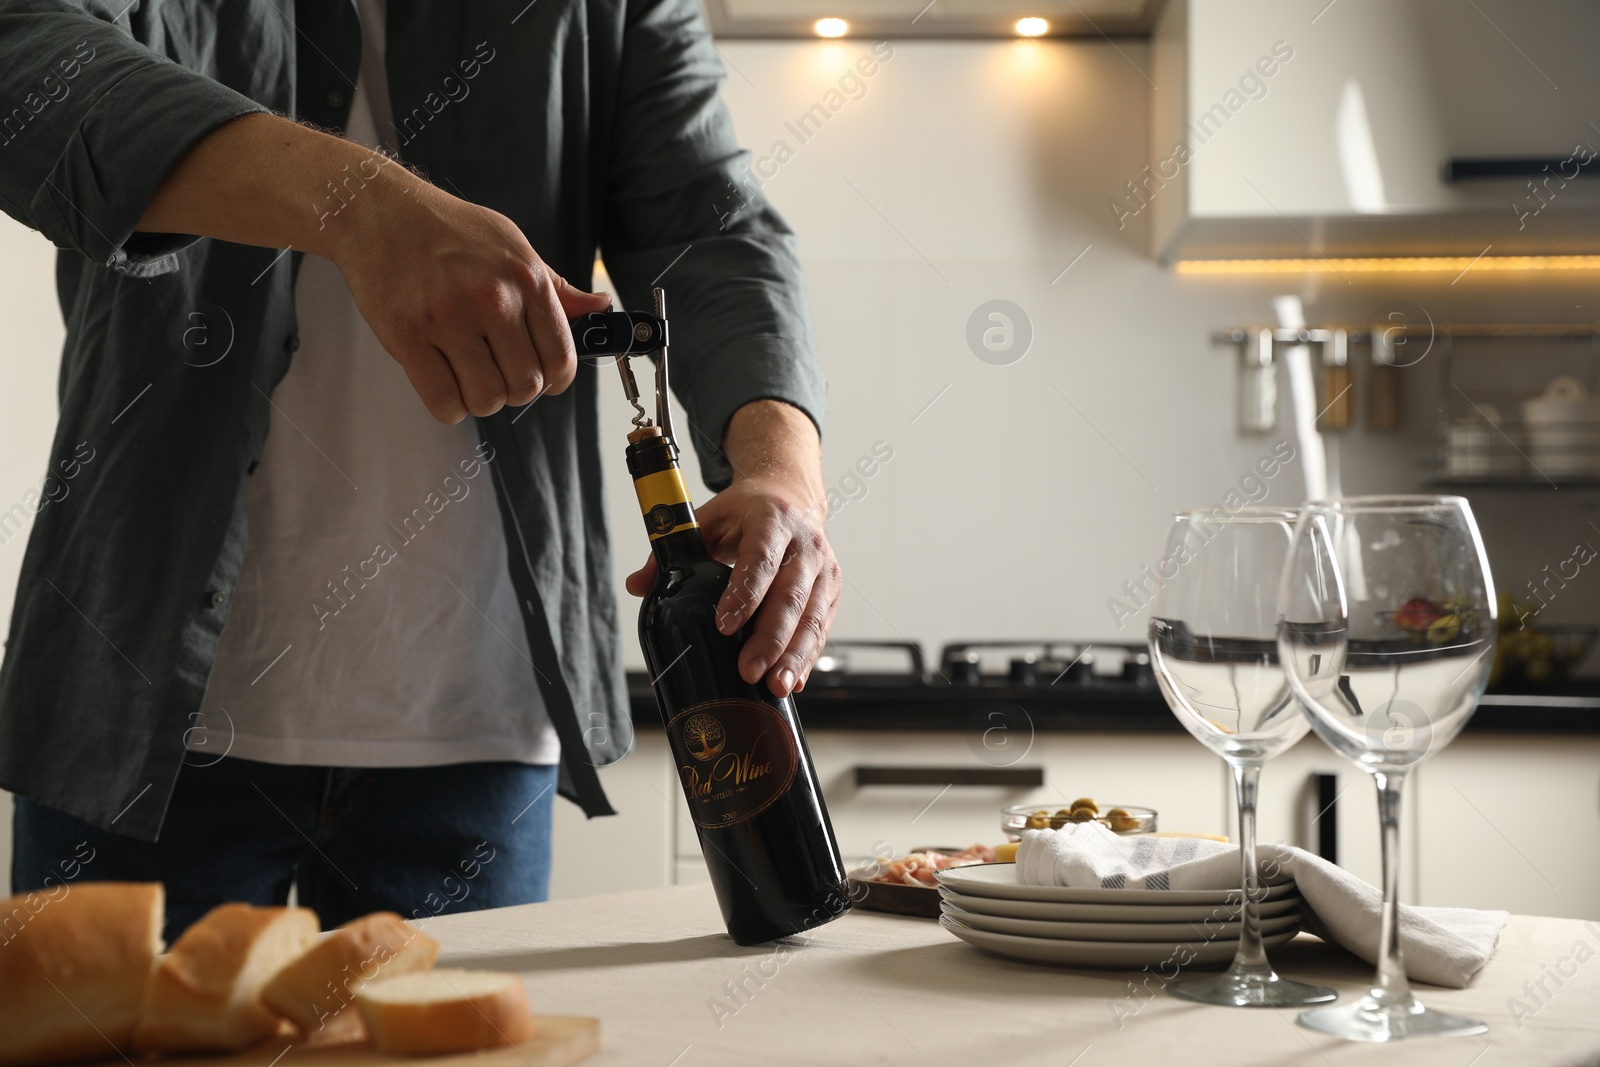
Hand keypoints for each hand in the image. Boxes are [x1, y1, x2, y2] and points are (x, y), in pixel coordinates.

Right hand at [333, 173, 610, 422]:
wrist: (377, 211)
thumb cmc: (448, 230)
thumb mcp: (512, 245)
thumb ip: (555, 287)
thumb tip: (599, 307)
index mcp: (525, 279)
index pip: (561, 358)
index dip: (556, 380)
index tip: (543, 377)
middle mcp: (492, 299)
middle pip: (525, 386)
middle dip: (515, 390)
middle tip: (497, 371)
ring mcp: (448, 320)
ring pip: (487, 399)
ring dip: (481, 398)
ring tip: (468, 373)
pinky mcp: (408, 337)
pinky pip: (444, 403)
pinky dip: (449, 407)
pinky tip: (445, 383)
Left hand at [626, 475, 840, 697]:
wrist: (792, 498)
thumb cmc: (746, 513)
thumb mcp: (707, 520)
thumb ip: (672, 553)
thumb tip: (637, 586)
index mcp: (772, 519)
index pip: (760, 558)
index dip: (745, 593)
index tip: (725, 626)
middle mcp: (806, 544)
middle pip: (790, 595)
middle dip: (771, 638)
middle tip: (749, 670)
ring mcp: (824, 569)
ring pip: (812, 617)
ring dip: (794, 655)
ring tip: (775, 685)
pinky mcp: (832, 591)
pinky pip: (822, 628)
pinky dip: (808, 657)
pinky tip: (792, 681)